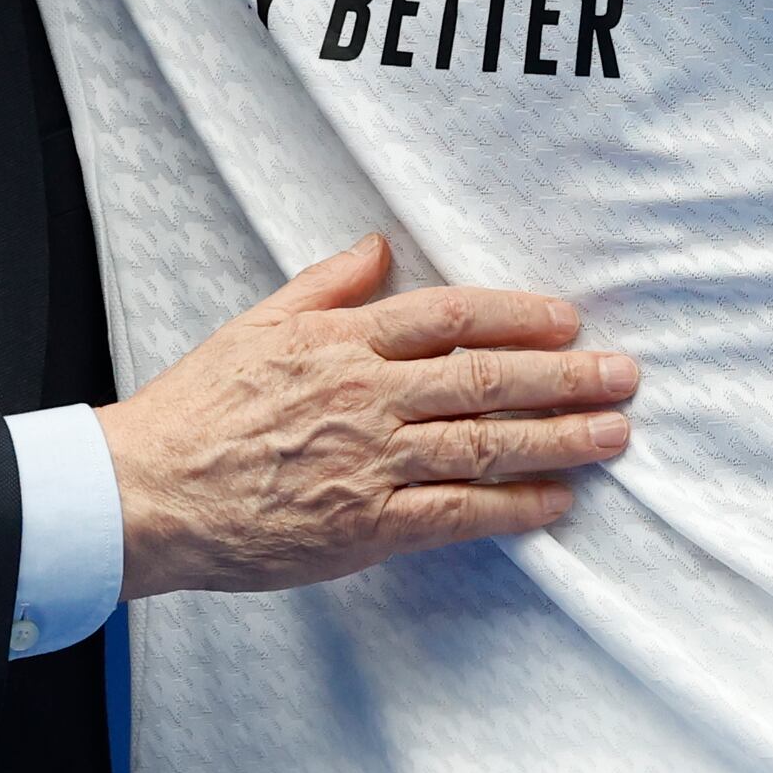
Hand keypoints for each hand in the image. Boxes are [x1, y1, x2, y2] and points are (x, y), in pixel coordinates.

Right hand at [101, 237, 639, 592]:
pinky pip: (457, 514)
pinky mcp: (366, 526)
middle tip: (624, 375)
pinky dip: (513, 508)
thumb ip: (326, 286)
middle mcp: (367, 397)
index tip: (567, 319)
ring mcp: (371, 463)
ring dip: (559, 439)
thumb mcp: (257, 324)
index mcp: (341, 342)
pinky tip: (557, 501)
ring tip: (614, 434)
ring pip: (485, 444)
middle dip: (565, 376)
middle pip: (486, 378)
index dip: (517, 315)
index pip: (450, 317)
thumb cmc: (197, 411)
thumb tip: (378, 247)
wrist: (147, 493)